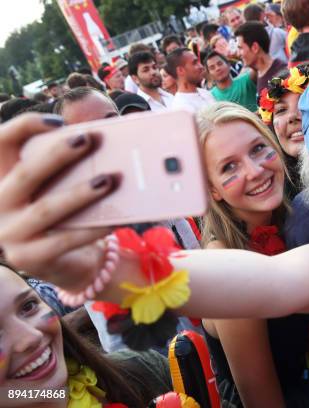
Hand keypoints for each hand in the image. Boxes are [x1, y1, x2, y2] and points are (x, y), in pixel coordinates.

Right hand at [0, 113, 112, 288]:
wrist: (65, 261)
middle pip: (25, 174)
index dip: (24, 127)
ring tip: (108, 180)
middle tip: (87, 140)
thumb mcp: (59, 186)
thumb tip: (103, 141)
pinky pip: (64, 241)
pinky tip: (113, 220)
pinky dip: (91, 229)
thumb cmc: (65, 213)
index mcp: (1, 177)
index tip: (57, 121)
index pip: (1, 143)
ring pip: (46, 209)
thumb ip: (69, 165)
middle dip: (57, 155)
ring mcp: (9, 233)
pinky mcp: (28, 258)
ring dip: (79, 193)